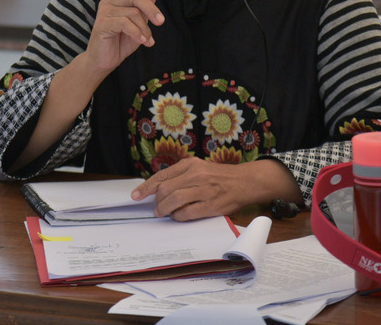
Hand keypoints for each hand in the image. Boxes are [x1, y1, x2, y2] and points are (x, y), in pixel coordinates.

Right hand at [82, 0, 163, 75]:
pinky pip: (126, 23)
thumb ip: (144, 10)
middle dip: (151, 9)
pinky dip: (137, 33)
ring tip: (147, 41)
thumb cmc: (120, 43)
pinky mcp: (102, 23)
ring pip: (133, 12)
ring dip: (144, 29)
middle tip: (161, 22)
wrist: (103, 62)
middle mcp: (111, 1)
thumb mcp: (139, 26)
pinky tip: (141, 42)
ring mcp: (105, 11)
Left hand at [131, 157, 300, 220]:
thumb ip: (180, 176)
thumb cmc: (218, 177)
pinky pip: (186, 213)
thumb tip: (157, 188)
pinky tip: (178, 216)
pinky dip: (178, 217)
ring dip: (164, 210)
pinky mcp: (210, 205)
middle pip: (165, 189)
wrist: (244, 182)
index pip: (162, 176)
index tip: (136, 196)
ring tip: (163, 213)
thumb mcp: (198, 168)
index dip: (146, 187)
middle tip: (156, 208)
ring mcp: (203, 190)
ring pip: (174, 201)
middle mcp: (196, 175)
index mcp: (190, 164)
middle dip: (157, 201)